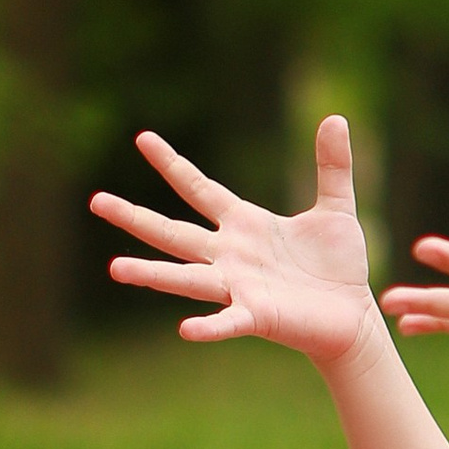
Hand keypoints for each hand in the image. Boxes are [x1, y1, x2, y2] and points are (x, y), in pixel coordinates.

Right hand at [91, 117, 379, 363]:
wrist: (353, 315)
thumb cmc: (338, 265)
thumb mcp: (337, 207)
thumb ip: (332, 166)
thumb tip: (335, 118)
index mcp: (243, 225)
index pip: (198, 188)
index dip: (172, 163)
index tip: (143, 138)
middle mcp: (230, 255)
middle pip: (173, 233)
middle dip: (134, 217)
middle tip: (95, 201)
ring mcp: (239, 287)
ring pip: (187, 279)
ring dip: (152, 274)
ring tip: (115, 268)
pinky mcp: (259, 316)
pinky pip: (229, 321)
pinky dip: (209, 326)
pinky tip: (186, 330)